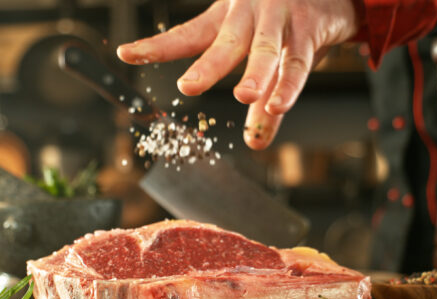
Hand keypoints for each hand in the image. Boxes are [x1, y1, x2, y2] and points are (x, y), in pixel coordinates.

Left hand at [117, 0, 359, 149]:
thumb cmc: (292, 25)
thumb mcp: (267, 60)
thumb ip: (260, 103)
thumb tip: (255, 144)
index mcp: (227, 19)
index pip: (188, 34)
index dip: (158, 46)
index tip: (127, 54)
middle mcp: (249, 15)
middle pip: (226, 43)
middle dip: (208, 66)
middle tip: (189, 87)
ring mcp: (280, 19)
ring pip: (265, 49)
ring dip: (256, 74)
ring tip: (243, 96)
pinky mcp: (308, 29)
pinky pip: (298, 60)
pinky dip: (289, 83)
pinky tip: (279, 104)